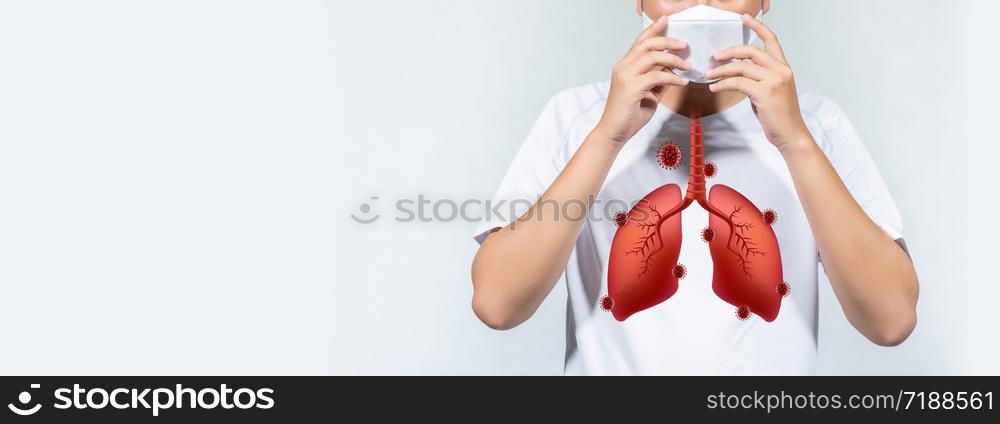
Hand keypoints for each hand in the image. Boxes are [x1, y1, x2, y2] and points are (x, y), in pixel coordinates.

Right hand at [595, 16, 689, 145]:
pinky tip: (682, 82)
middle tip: (684, 45)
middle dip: (668, 41)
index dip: (653, 29)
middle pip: (647, 44)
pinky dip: (672, 78)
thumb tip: (673, 70)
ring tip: (686, 66)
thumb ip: (659, 81)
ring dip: (673, 59)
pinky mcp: (631, 88)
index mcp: (625, 66)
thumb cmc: (628, 116)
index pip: (640, 42)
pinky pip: (657, 76)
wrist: (614, 133)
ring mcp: (625, 76)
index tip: (666, 20)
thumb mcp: (649, 94)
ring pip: (652, 56)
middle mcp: (623, 67)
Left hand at [706, 14, 809, 150]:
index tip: (744, 18)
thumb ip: (758, 78)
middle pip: (751, 50)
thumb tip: (738, 73)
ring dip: (721, 70)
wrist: (791, 135)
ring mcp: (774, 81)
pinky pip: (738, 83)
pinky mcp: (765, 93)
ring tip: (709, 75)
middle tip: (714, 57)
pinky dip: (723, 84)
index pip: (771, 40)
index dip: (757, 27)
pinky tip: (715, 88)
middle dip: (729, 51)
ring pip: (741, 67)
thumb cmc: (779, 116)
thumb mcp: (770, 91)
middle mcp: (781, 70)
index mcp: (783, 67)